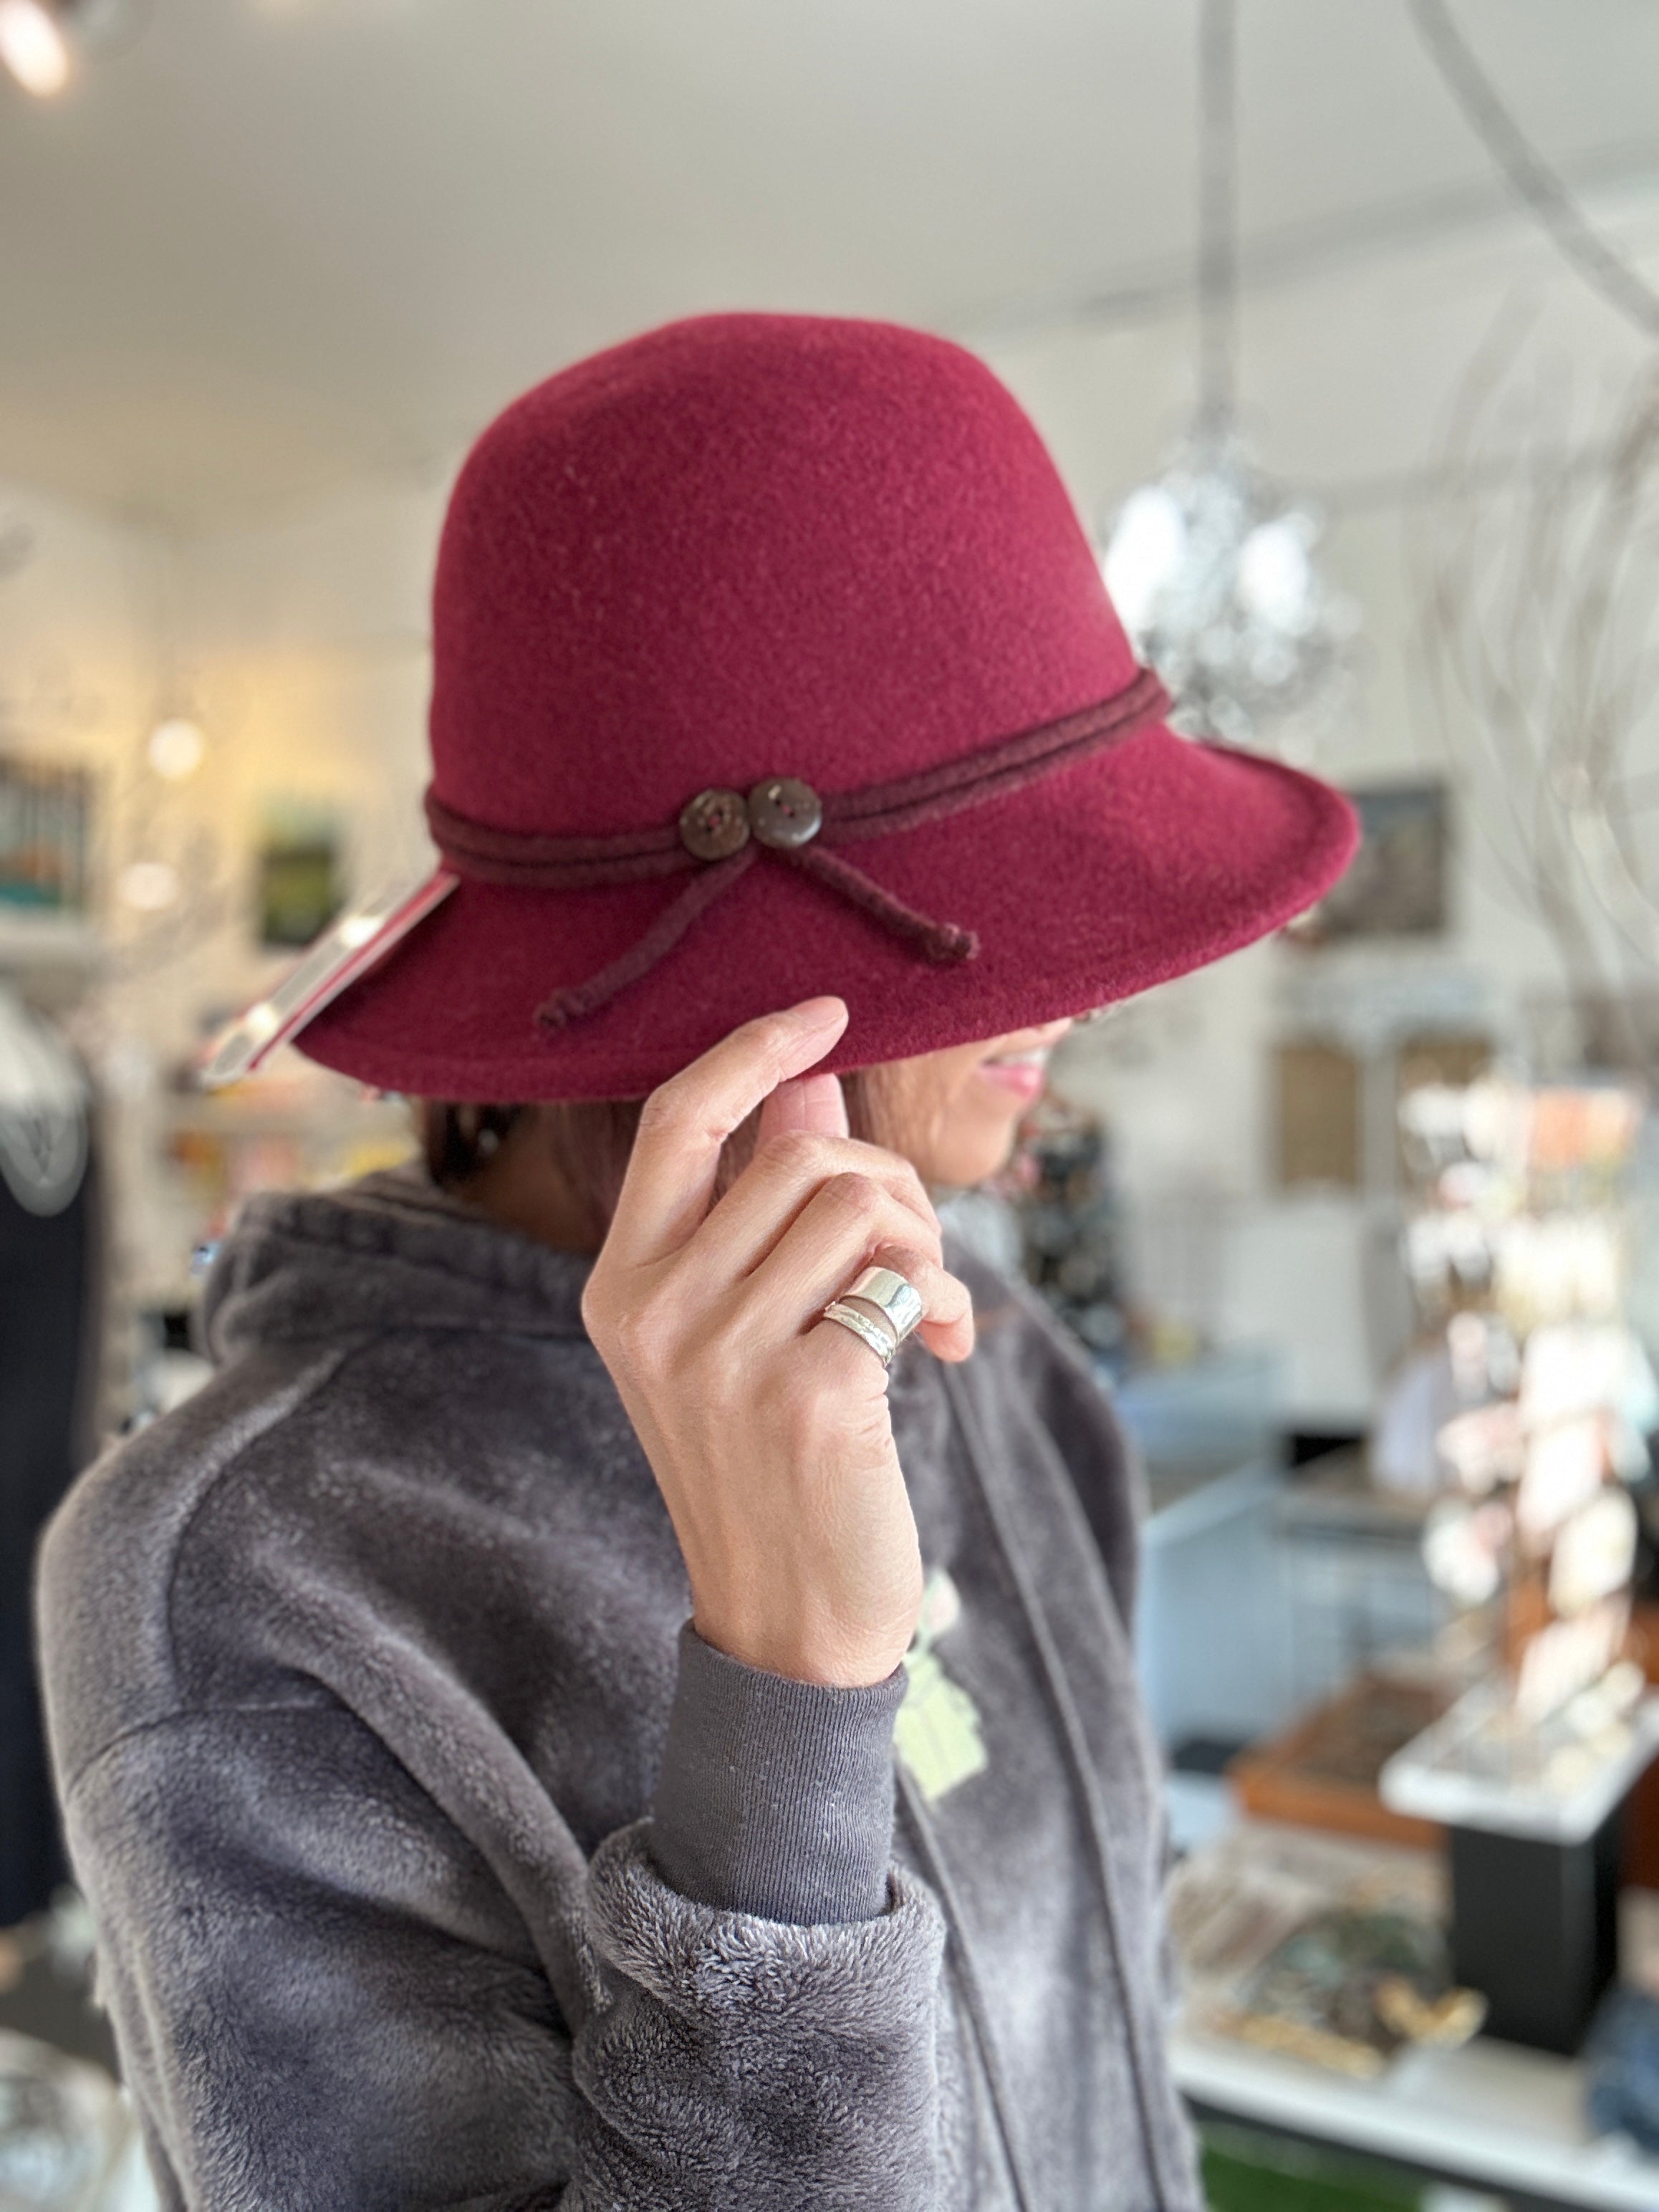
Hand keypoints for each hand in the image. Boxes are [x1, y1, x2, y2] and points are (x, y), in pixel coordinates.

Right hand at [581, 998, 974, 1687]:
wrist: (785, 1620)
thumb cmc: (770, 1462)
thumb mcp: (741, 1329)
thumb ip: (763, 1209)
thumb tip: (808, 1086)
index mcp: (619, 1284)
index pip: (676, 1118)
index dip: (754, 1049)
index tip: (829, 1013)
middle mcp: (652, 1311)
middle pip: (799, 1154)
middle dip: (889, 1188)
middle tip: (911, 1260)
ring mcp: (720, 1354)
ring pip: (856, 1201)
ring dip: (922, 1244)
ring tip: (922, 1311)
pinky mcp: (804, 1394)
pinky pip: (899, 1277)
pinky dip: (940, 1299)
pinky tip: (942, 1352)